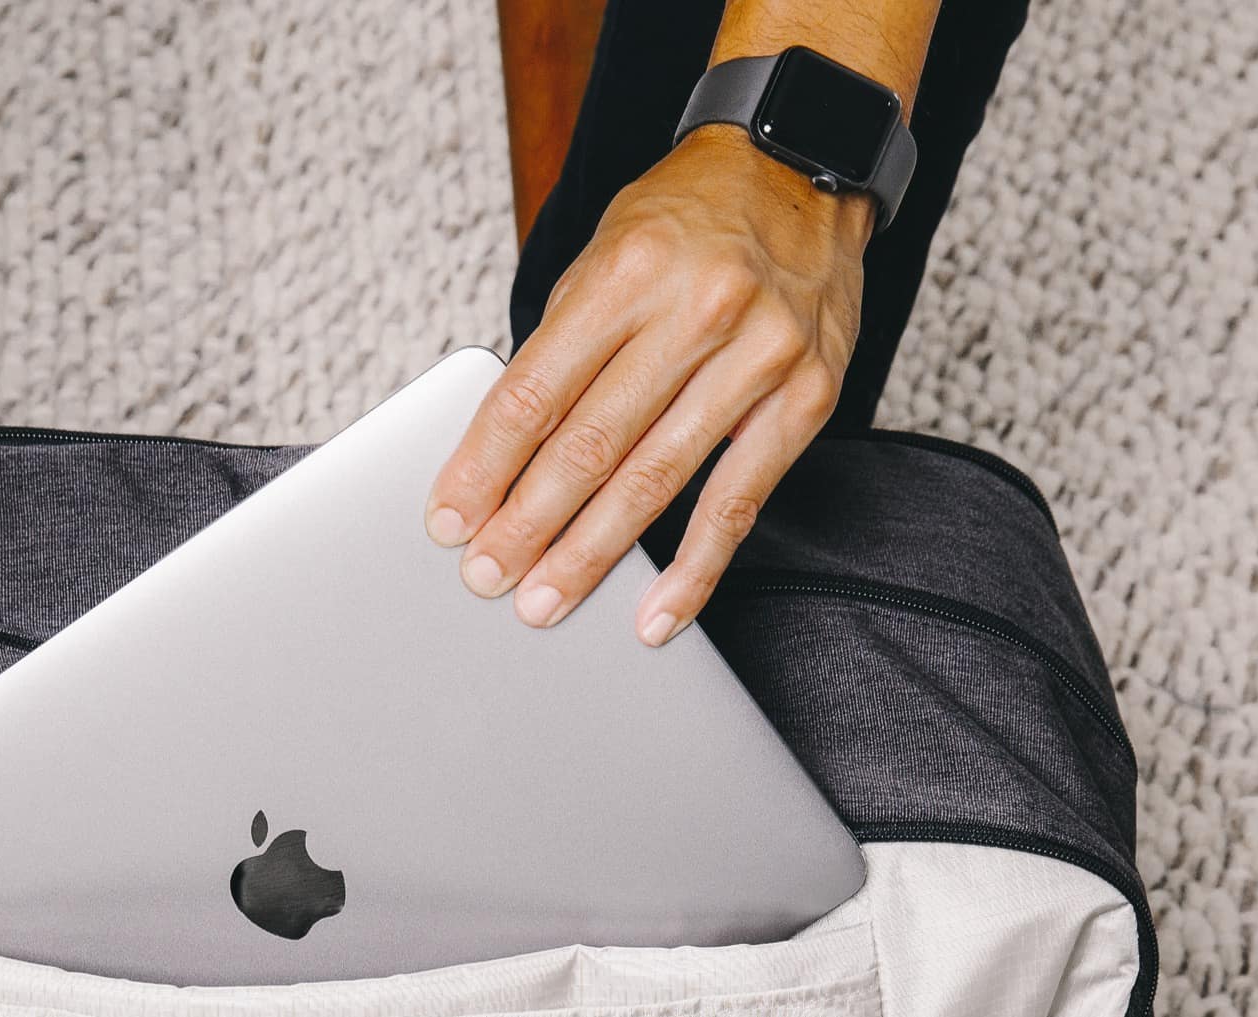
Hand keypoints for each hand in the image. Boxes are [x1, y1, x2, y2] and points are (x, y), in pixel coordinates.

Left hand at [428, 129, 870, 644]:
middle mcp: (698, 309)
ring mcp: (759, 355)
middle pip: (591, 444)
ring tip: (547, 600)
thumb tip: (500, 451)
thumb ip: (563, 343)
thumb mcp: (609, 250)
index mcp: (629, 270)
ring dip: (593, 554)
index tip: (450, 518)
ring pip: (657, 480)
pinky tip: (657, 613)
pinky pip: (739, 500)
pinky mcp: (807, 396)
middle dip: (528, 523)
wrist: (803, 164)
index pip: (536, 390)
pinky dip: (695, 567)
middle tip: (487, 576)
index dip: (485, 465)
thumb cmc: (691, 217)